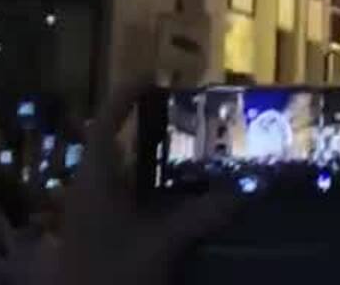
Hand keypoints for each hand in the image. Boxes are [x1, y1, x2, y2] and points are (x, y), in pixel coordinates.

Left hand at [0, 85, 234, 284]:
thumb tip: (248, 190)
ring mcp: (94, 213)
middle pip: (118, 145)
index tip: (152, 75)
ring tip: (197, 148)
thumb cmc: (110, 272)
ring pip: (125, 173)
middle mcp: (91, 190)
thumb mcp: (160, 244)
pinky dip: (156, 187)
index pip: (105, 125)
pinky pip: (130, 196)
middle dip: (151, 126)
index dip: (124, 97)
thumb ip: (203, 215)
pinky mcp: (102, 232)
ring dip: (156, 159)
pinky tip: (185, 193)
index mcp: (95, 181)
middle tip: (190, 113)